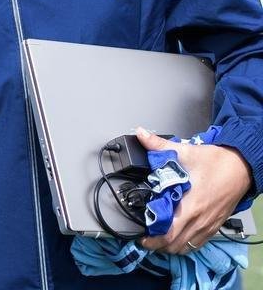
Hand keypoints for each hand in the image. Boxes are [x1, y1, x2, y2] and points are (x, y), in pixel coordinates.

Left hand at [136, 127, 251, 253]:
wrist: (241, 168)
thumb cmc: (216, 163)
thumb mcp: (185, 152)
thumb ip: (159, 145)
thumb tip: (141, 135)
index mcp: (191, 205)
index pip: (170, 233)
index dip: (153, 238)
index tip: (140, 235)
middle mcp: (200, 220)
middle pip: (175, 244)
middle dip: (158, 245)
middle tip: (144, 238)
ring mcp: (208, 225)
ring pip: (187, 247)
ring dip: (170, 246)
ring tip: (157, 237)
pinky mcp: (214, 225)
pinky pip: (197, 243)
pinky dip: (184, 244)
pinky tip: (176, 235)